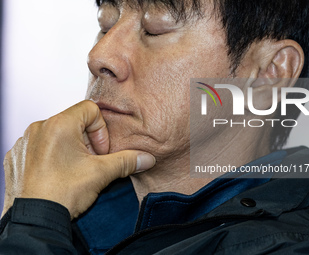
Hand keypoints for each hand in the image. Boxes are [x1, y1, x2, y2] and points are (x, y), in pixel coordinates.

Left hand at [2, 100, 154, 218]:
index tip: (100, 152)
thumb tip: (146, 158)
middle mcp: (39, 128)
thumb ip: (126, 161)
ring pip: (56, 135)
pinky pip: (39, 147)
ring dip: (70, 149)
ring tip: (73, 171)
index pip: (90, 109)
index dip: (101, 130)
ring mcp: (25, 143)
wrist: (34, 221)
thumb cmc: (64, 193)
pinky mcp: (16, 157)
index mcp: (59, 124)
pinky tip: (56, 175)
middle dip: (87, 141)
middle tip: (90, 163)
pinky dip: (51, 156)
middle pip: (73, 123)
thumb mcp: (101, 174)